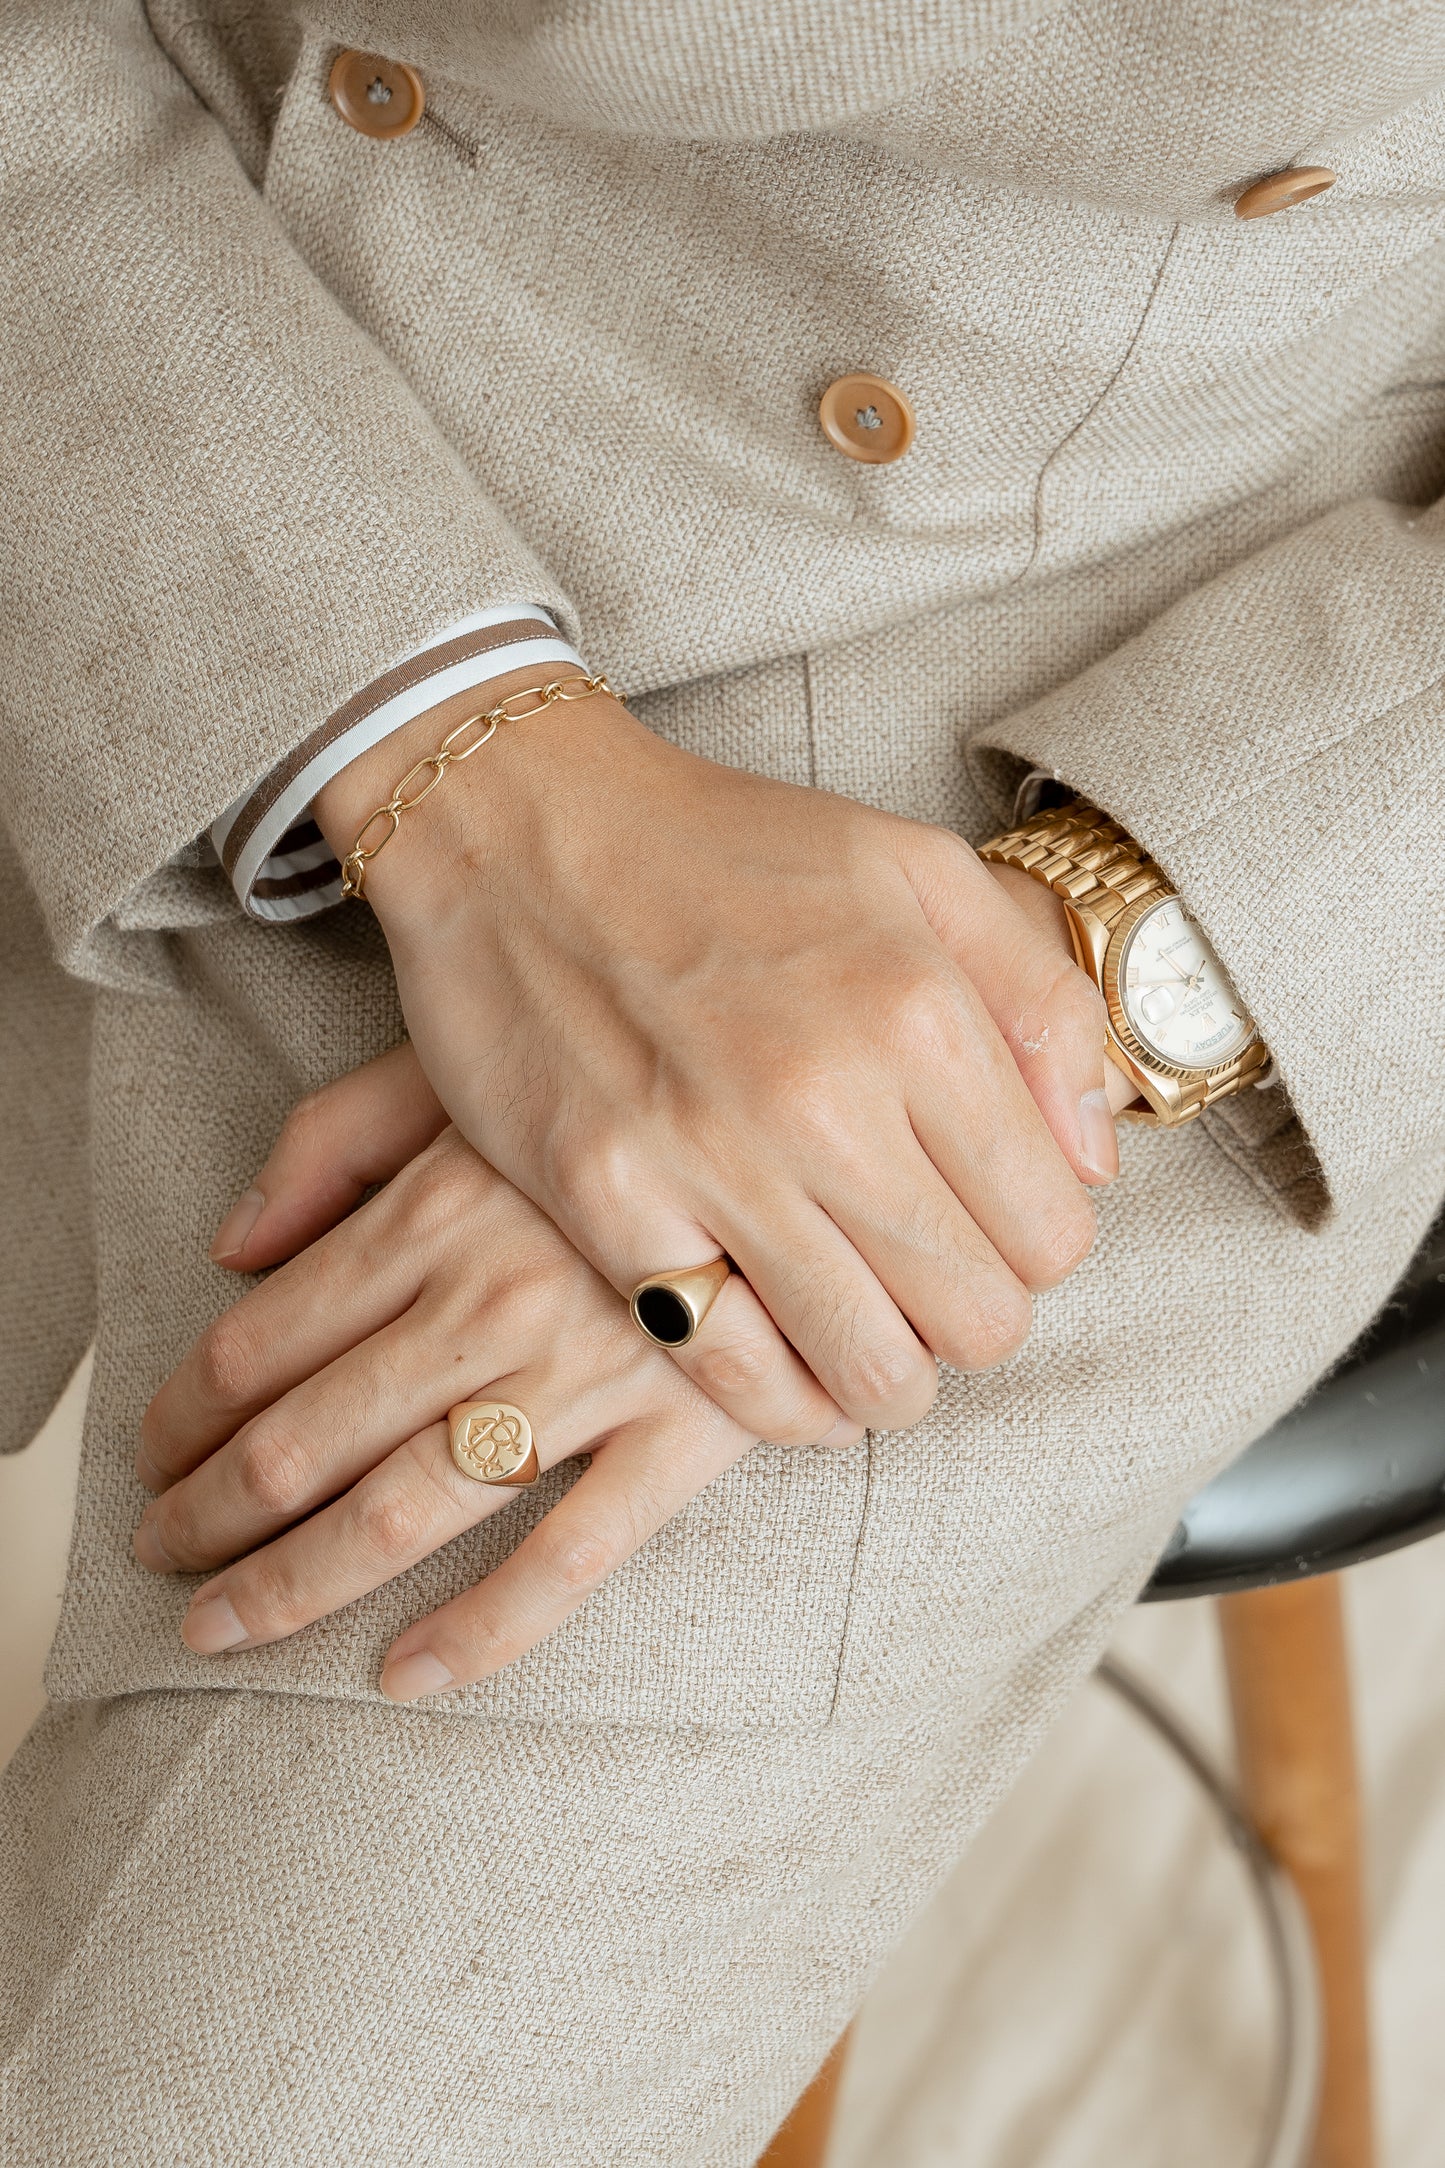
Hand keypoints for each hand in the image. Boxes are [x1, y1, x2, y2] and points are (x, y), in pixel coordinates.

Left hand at [135, 1048, 863, 1695]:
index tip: (148, 1454)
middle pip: (305, 1439)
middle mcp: (490, 1301)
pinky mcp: (685, 1436)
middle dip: (207, 1514)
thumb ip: (335, 1138)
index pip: (260, 1339)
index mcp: (433, 1207)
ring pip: (403, 1508)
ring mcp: (589, 1377)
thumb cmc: (635, 1080)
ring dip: (292, 1582)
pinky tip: (403, 1675)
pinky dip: (478, 1629)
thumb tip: (232, 1243)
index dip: (181, 1413)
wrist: (828, 1107)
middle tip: (158, 1555)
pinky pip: (568, 1559)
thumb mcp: (469, 1064)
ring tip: (223, 1626)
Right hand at [315, 673, 1115, 1441]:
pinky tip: (790, 1364)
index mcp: (919, 1006)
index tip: (987, 1223)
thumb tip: (1093, 1162)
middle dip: (971, 1322)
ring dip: (887, 1378)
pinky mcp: (609, 1206)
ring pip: (872, 1372)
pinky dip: (782, 1400)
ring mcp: (711, 1159)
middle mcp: (826, 1095)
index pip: (1053, 1232)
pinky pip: (736, 1375)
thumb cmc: (725, 848)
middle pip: (978, 1320)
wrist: (515, 828)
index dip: (1035, 1249)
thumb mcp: (919, 868)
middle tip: (928, 1283)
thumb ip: (1041, 1004)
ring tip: (867, 1337)